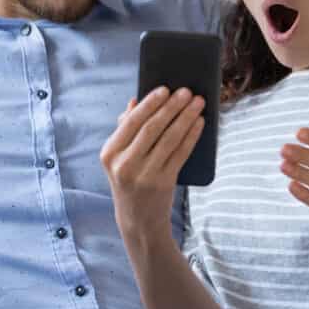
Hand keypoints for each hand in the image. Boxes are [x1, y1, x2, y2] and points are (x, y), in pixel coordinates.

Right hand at [100, 87, 204, 237]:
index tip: (165, 89)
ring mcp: (144, 175)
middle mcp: (124, 164)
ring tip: (197, 103)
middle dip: (171, 107)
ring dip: (186, 117)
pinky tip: (199, 123)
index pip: (131, 122)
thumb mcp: (119, 158)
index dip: (150, 103)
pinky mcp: (163, 182)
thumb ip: (125, 129)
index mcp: (109, 153)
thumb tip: (135, 100)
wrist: (138, 219)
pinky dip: (191, 135)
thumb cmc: (129, 180)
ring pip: (169, 138)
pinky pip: (181, 153)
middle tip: (186, 91)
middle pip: (152, 127)